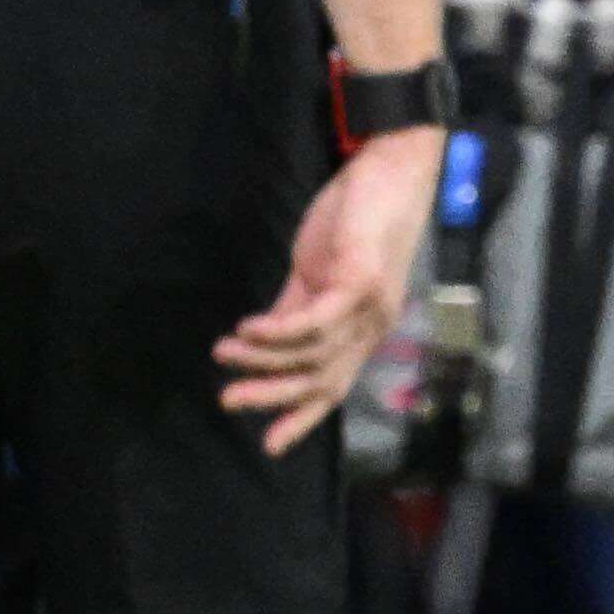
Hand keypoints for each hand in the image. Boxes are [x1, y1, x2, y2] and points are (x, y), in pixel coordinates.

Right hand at [218, 123, 442, 453]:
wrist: (389, 168)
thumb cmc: (355, 220)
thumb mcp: (317, 272)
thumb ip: (293, 308)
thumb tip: (262, 342)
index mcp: (362, 330)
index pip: (333, 386)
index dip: (302, 417)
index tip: (269, 445)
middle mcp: (372, 327)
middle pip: (322, 381)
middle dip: (274, 397)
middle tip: (228, 400)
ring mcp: (371, 307)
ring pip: (314, 354)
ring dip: (263, 358)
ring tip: (224, 352)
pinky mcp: (362, 280)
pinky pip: (315, 320)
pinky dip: (279, 330)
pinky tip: (247, 327)